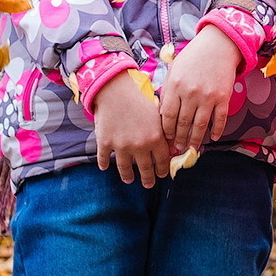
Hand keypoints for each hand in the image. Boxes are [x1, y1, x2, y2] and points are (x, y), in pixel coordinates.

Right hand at [95, 70, 170, 186]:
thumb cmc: (140, 98)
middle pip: (145, 168)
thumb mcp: (158, 114)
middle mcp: (139, 146)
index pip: (162, 160)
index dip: (163, 169)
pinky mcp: (105, 143)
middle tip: (149, 185)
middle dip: (148, 179)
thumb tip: (172, 145)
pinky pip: (104, 158)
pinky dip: (104, 164)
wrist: (115, 90)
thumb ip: (164, 130)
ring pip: (125, 168)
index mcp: (156, 138)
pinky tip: (105, 168)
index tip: (163, 174)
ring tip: (130, 180)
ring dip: (128, 176)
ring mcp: (121, 146)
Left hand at [160, 26, 242, 152]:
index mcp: (175, 86)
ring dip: (196, 139)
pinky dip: (217, 130)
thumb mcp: (174, 70)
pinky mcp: (223, 97)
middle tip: (178, 148)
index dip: (167, 130)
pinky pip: (220, 118)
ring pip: (200, 124)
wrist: (218, 45)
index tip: (166, 138)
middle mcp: (190, 93)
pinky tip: (214, 138)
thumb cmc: (193, 57)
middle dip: (180, 138)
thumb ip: (167, 91)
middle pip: (183, 123)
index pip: (167, 115)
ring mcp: (208, 96)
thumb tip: (161, 114)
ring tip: (192, 148)